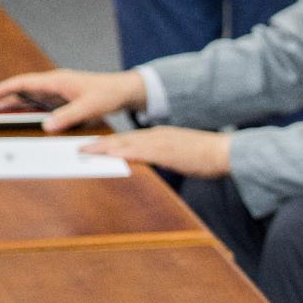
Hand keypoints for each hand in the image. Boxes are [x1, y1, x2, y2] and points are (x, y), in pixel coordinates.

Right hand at [0, 69, 145, 131]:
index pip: (23, 83)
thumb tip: (46, 127)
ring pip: (32, 97)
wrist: (125, 90)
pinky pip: (44, 104)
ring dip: (17, 104)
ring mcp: (60, 90)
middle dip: (5, 97)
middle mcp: (55, 83)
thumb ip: (68, 117)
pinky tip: (25, 117)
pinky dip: (32, 109)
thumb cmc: (108, 94)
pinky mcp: (66, 98)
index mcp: (57, 81)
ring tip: (0, 112)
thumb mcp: (89, 107)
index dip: (4, 89)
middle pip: (24, 89)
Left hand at [79, 127, 231, 176]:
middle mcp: (155, 136)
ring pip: (123, 144)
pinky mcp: (164, 152)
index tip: (91, 148)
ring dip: (102, 148)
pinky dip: (119, 154)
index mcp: (160, 137)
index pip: (128, 140)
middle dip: (98, 145)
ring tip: (82, 152)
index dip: (108, 144)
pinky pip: (136, 153)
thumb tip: (156, 165)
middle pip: (120, 140)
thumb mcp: (183, 156)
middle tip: (76, 149)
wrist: (226, 151)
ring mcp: (159, 143)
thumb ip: (167, 158)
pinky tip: (107, 156)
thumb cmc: (209, 157)